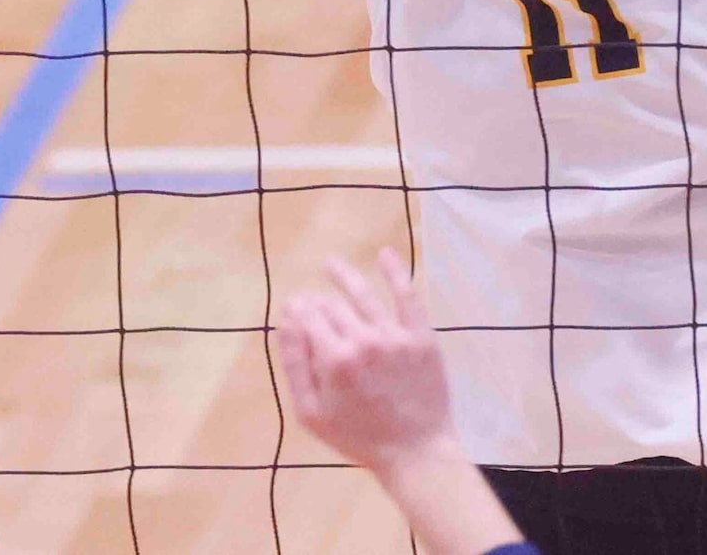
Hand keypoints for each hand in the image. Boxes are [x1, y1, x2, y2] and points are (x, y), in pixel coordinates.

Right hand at [279, 251, 458, 481]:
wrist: (416, 453)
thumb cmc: (358, 437)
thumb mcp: (311, 413)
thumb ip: (294, 365)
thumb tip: (284, 322)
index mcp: (333, 358)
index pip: (308, 316)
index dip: (298, 310)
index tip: (295, 310)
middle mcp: (363, 340)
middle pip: (332, 306)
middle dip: (319, 304)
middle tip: (315, 308)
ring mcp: (395, 336)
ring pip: (363, 295)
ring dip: (343, 275)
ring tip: (330, 264)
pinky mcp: (422, 338)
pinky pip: (408, 297)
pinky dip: (396, 273)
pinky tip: (385, 254)